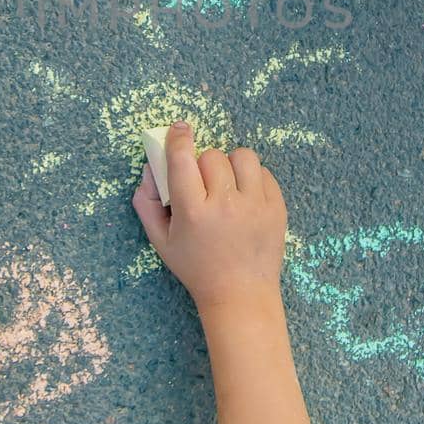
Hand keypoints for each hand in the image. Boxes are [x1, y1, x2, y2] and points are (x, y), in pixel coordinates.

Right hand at [131, 123, 287, 310]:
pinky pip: (263, 172)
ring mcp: (255, 205)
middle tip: (203, 185)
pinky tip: (244, 198)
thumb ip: (147, 204)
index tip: (179, 129)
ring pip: (242, 156)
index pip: (183, 159)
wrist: (241, 294)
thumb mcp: (160, 242)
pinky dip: (251, 179)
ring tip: (227, 185)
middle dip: (203, 165)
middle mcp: (225, 205)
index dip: (179, 138)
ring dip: (230, 165)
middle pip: (212, 156)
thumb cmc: (196, 268)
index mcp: (193, 212)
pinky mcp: (276, 207)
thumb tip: (149, 168)